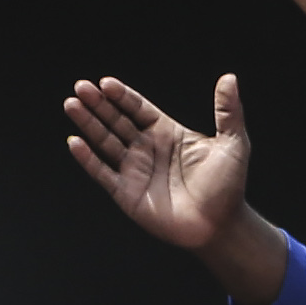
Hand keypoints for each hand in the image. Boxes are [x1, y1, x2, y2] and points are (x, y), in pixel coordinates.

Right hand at [64, 74, 249, 252]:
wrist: (221, 226)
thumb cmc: (229, 186)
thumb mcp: (233, 143)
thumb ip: (228, 111)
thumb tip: (229, 78)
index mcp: (167, 133)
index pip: (138, 108)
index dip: (122, 95)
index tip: (106, 83)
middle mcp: (147, 148)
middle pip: (116, 120)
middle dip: (98, 104)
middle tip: (80, 87)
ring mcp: (134, 170)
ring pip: (105, 141)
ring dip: (88, 124)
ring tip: (71, 105)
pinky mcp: (126, 193)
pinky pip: (102, 173)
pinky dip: (87, 159)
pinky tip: (75, 142)